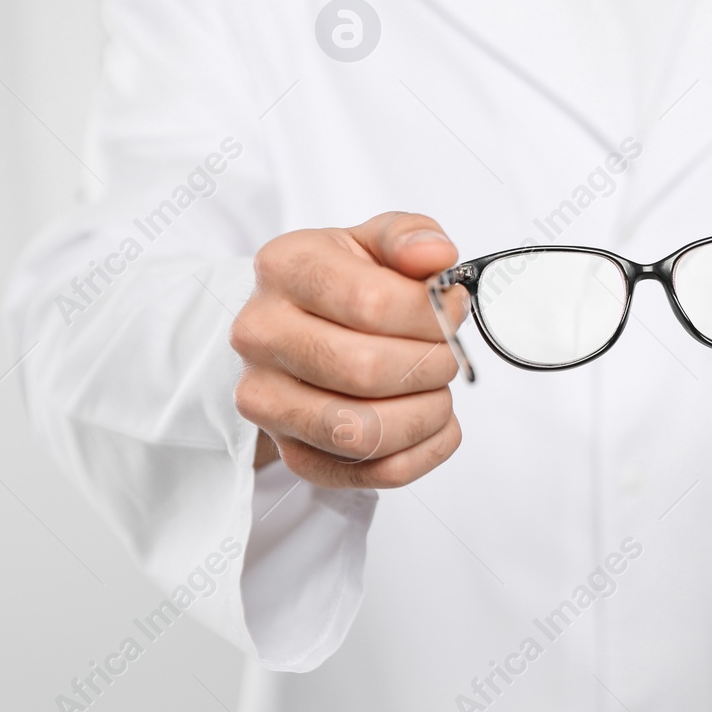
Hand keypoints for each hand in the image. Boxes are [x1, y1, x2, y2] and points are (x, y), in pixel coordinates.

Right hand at [231, 212, 468, 487]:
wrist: (296, 327)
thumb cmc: (343, 283)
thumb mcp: (374, 241)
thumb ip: (410, 238)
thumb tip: (435, 256)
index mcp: (284, 268)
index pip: (370, 302)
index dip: (430, 314)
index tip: (451, 309)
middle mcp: (260, 335)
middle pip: (365, 370)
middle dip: (431, 365)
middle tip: (448, 354)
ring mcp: (267, 400)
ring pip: (363, 432)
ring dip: (426, 414)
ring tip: (438, 389)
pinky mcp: (291, 452)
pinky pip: (368, 473)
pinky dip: (421, 455)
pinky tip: (434, 425)